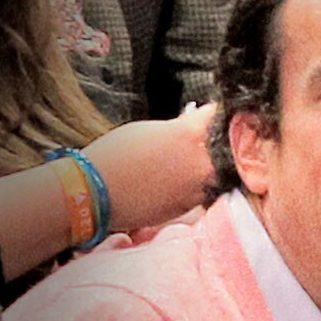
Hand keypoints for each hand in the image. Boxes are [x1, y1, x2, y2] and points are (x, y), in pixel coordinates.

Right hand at [84, 102, 217, 231]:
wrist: (95, 193)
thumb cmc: (115, 154)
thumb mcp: (150, 129)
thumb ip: (180, 128)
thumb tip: (195, 126)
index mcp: (191, 134)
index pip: (218, 116)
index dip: (217, 113)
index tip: (216, 113)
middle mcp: (202, 161)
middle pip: (225, 147)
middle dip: (218, 141)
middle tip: (208, 138)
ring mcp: (198, 187)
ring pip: (217, 173)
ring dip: (210, 165)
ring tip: (189, 161)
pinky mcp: (190, 207)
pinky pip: (203, 191)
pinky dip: (196, 184)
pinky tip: (179, 180)